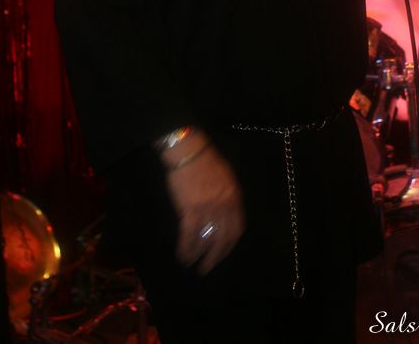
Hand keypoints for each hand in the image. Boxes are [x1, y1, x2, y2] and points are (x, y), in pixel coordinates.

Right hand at [162, 132, 244, 273]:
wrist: (188, 151)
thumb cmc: (205, 160)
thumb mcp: (226, 177)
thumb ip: (228, 197)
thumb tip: (224, 216)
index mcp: (235, 197)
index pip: (237, 228)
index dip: (229, 244)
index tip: (222, 253)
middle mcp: (225, 206)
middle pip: (223, 239)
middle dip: (215, 256)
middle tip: (207, 267)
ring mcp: (208, 209)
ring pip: (205, 240)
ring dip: (198, 255)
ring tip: (191, 262)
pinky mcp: (190, 210)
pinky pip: (190, 236)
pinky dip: (186, 248)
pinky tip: (182, 255)